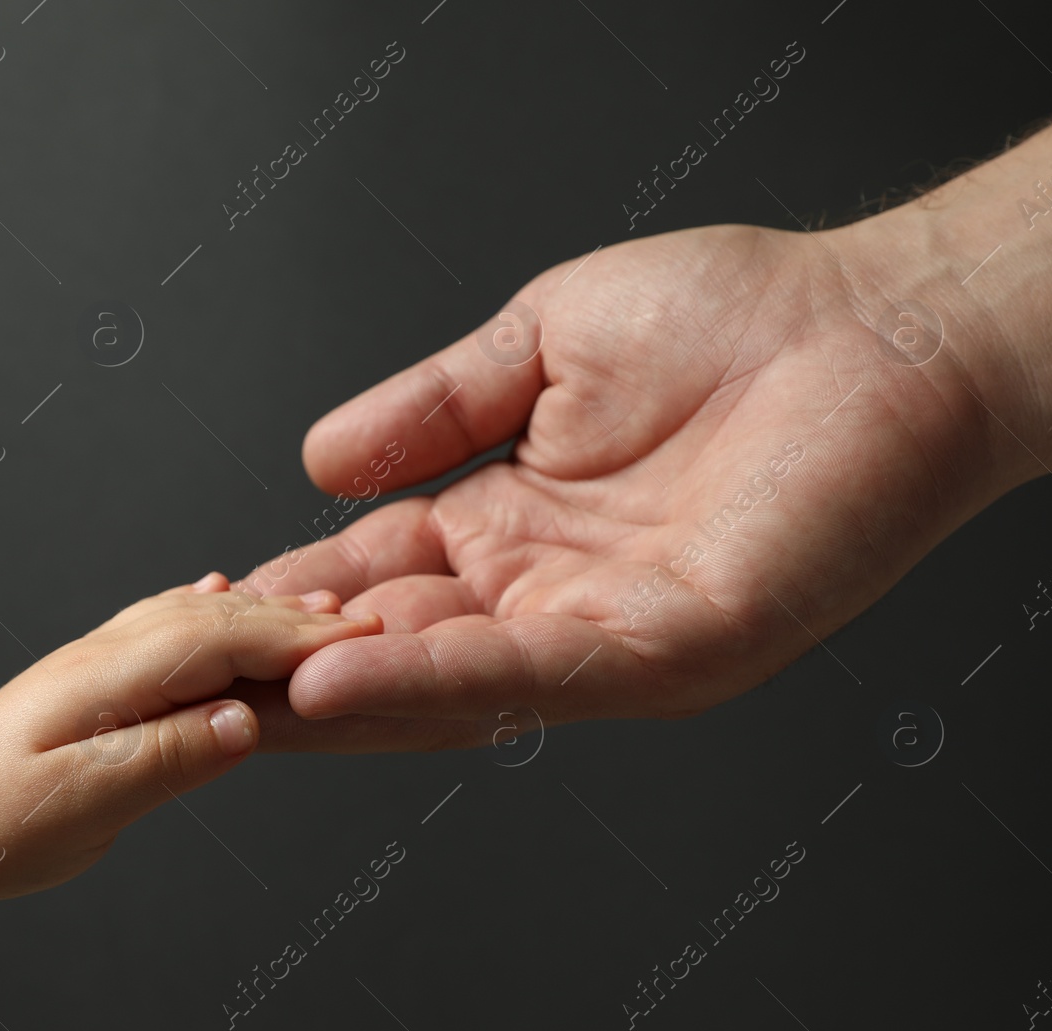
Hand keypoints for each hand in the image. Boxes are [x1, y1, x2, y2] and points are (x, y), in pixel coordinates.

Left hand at [0, 577, 381, 903]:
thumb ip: (165, 757)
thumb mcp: (77, 805)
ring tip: (323, 609)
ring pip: (196, 618)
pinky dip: (210, 613)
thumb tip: (246, 721)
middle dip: (300, 618)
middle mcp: (106, 655)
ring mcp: (97, 662)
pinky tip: (221, 598)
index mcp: (108, 679)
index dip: (304, 640)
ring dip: (263, 611)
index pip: (226, 643)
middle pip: (221, 619)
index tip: (369, 638)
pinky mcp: (91, 681)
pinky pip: (164, 629)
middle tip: (372, 620)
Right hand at [238, 220, 1013, 741]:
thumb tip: (318, 462)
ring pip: (445, 682)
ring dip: (335, 689)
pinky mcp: (666, 650)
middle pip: (392, 648)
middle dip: (286, 663)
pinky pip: (529, 674)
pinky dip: (430, 678)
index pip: (373, 574)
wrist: (873, 324)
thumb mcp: (539, 347)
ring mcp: (604, 633)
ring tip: (229, 691)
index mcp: (513, 525)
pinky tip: (338, 676)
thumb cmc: (735, 317)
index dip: (290, 588)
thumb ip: (430, 408)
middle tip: (178, 680)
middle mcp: (547, 594)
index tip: (200, 603)